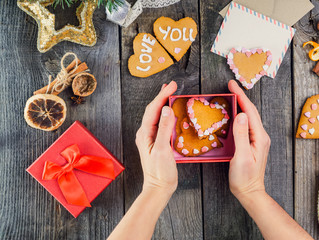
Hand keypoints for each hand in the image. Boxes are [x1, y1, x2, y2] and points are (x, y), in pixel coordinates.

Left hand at [135, 81, 177, 196]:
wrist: (159, 187)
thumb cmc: (160, 171)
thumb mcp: (163, 149)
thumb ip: (164, 129)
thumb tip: (167, 109)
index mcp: (145, 133)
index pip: (153, 109)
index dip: (162, 95)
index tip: (172, 85)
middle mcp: (145, 133)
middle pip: (153, 109)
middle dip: (162, 95)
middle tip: (173, 85)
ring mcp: (150, 137)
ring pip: (156, 115)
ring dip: (163, 102)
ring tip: (170, 92)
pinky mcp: (156, 141)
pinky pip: (160, 123)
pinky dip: (166, 113)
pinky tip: (171, 111)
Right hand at [228, 80, 270, 198]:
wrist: (250, 192)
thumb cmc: (245, 177)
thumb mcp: (241, 156)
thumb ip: (241, 135)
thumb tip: (240, 114)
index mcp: (259, 137)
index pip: (250, 111)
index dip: (241, 96)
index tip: (232, 85)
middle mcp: (261, 136)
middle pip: (251, 112)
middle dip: (241, 97)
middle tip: (230, 86)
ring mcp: (257, 139)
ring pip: (249, 117)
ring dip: (240, 104)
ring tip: (231, 95)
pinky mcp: (252, 143)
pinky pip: (246, 125)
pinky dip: (239, 115)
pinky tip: (233, 114)